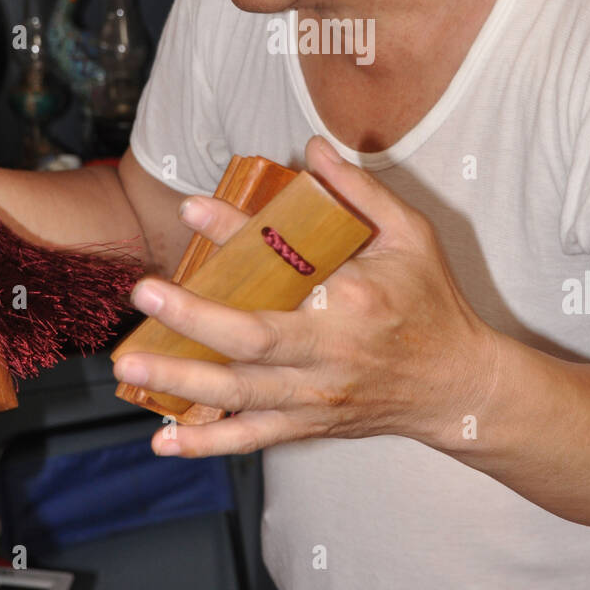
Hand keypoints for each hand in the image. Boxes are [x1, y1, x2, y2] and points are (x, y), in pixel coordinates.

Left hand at [113, 135, 498, 457]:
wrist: (458, 388)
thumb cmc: (432, 304)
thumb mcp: (410, 235)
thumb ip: (360, 191)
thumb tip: (312, 146)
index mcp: (354, 302)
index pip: (283, 269)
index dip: (233, 234)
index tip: (190, 208)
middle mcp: (331, 356)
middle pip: (249, 344)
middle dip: (190, 321)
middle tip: (143, 296)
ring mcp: (317, 399)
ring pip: (240, 397)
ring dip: (180, 382)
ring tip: (130, 366)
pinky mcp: (310, 427)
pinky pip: (251, 439)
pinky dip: (206, 443)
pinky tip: (163, 438)